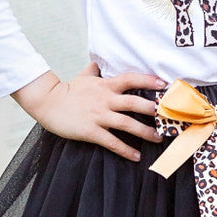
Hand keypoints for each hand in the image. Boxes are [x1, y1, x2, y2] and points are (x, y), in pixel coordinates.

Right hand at [11, 62, 165, 161]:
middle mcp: (105, 99)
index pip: (131, 79)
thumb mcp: (83, 76)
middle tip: (168, 116)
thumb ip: (94, 69)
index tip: (164, 84)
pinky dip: (126, 150)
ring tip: (158, 138)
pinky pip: (112, 142)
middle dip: (153, 110)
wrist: (47, 103)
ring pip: (127, 124)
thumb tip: (96, 60)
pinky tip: (136, 156)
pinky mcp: (91, 131)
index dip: (148, 80)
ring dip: (145, 132)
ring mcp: (99, 116)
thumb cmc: (67, 91)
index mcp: (106, 85)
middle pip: (134, 103)